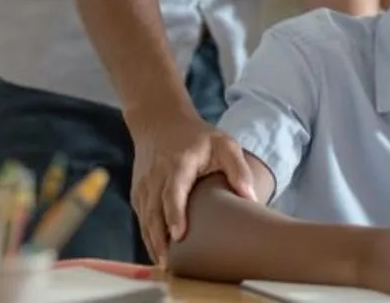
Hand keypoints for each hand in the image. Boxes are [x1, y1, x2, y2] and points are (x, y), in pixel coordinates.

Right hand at [128, 109, 257, 264]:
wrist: (160, 123)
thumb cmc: (198, 137)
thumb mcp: (224, 144)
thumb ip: (238, 169)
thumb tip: (251, 198)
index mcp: (179, 163)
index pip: (173, 191)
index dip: (174, 213)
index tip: (179, 235)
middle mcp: (156, 176)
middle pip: (154, 211)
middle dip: (159, 239)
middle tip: (170, 265)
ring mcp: (144, 185)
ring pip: (145, 218)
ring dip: (152, 242)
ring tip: (165, 266)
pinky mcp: (138, 193)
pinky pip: (141, 218)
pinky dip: (147, 236)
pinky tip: (159, 254)